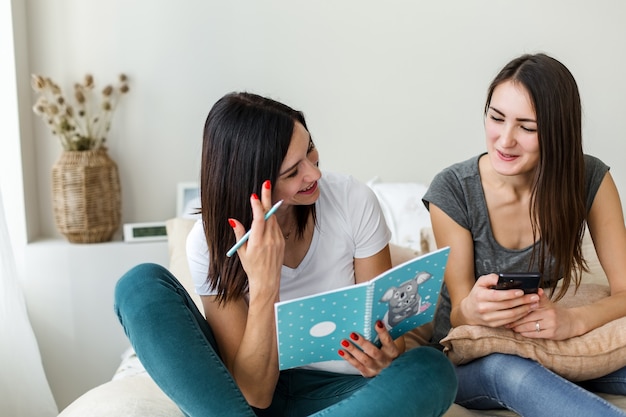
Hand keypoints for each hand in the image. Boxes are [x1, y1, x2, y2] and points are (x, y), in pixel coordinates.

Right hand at [229, 180, 284, 298]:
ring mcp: (278, 240)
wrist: (267, 281)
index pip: (259, 220)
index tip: (254, 196)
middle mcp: (270, 240)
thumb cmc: (252, 268)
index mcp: (258, 242)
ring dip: (268, 207)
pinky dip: (271, 219)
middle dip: (266, 198)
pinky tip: (266, 216)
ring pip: (273, 219)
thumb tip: (232, 219)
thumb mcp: (242, 252)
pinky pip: (276, 226)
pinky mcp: (282, 242)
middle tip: (266, 183)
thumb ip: (239, 234)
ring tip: (265, 194)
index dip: (257, 207)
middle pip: (269, 214)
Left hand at [337, 320, 400, 376]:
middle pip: (374, 352)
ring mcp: (376, 368)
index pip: (388, 341)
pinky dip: (348, 358)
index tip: (377, 322)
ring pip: (364, 360)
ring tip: (344, 342)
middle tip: (352, 334)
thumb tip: (370, 320)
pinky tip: (341, 351)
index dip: (383, 332)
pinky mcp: (368, 373)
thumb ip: (380, 335)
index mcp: (392, 351)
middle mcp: (385, 361)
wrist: (388, 368)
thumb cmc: (385, 350)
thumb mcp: (386, 343)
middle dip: (362, 343)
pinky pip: (357, 366)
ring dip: (353, 350)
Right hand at [460, 273, 539, 327]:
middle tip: (535, 297)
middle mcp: (483, 308)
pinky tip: (527, 310)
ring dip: (524, 310)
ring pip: (510, 315)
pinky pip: (510, 321)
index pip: (497, 296)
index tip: (522, 291)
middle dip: (523, 301)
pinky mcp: (493, 325)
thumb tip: (501, 277)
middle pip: (507, 305)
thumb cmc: (477, 294)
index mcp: (480, 296)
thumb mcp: (480, 283)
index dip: (510, 294)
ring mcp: (489, 318)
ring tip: (534, 304)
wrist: (469, 312)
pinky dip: (520, 316)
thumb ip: (490, 278)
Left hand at [506, 289, 575, 339]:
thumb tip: (536, 289)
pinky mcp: (552, 334)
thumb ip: (540, 297)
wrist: (573, 322)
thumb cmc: (556, 312)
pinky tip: (521, 332)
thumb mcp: (549, 303)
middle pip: (527, 318)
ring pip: (529, 327)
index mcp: (546, 305)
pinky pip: (535, 334)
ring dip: (518, 328)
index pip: (527, 307)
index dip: (516, 310)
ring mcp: (551, 324)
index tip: (507, 311)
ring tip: (511, 327)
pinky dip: (526, 334)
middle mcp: (549, 314)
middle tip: (506, 322)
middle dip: (515, 321)